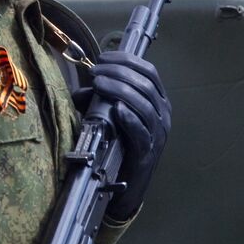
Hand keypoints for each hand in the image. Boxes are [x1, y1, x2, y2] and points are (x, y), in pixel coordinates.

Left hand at [75, 51, 170, 220]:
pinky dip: (129, 118)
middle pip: (145, 85)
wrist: (125, 186)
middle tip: (95, 71)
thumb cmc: (119, 146)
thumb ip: (98, 101)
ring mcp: (158, 134)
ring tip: (98, 84)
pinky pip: (142, 132)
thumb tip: (80, 90)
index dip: (126, 60)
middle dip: (119, 73)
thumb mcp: (109, 117)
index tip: (103, 57)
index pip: (149, 72)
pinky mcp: (147, 153)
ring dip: (120, 90)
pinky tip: (116, 109)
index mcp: (158, 101)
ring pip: (145, 105)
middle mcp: (163, 115)